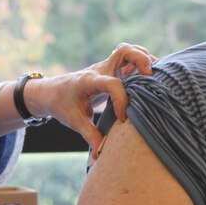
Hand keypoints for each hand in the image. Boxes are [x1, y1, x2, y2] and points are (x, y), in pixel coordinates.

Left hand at [25, 43, 156, 158]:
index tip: (123, 117)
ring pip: (128, 50)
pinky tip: (149, 78)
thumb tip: (100, 154)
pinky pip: (129, 60)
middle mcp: (100, 70)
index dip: (121, 100)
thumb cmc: (62, 105)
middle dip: (140, 60)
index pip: (112, 83)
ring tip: (154, 75)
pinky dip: (141, 64)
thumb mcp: (74, 121)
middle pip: (123, 51)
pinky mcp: (111, 70)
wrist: (51, 92)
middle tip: (149, 76)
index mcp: (89, 81)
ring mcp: (106, 67)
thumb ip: (89, 135)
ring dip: (143, 58)